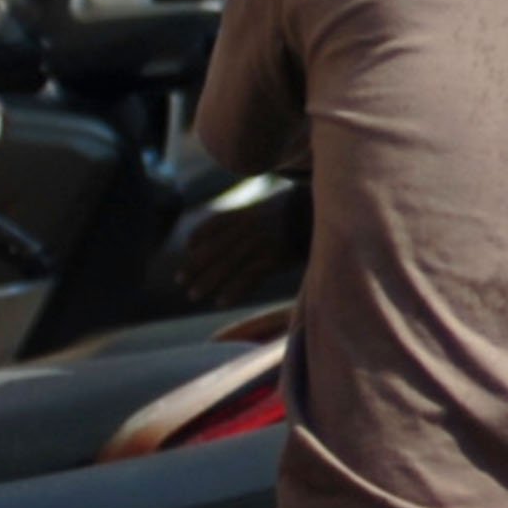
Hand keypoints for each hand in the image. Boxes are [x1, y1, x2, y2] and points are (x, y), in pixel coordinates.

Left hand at [177, 182, 307, 305]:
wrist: (326, 216)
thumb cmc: (303, 213)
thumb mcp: (276, 206)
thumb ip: (257, 216)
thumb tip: (242, 229)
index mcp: (248, 213)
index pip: (214, 224)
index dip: (199, 236)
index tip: (189, 248)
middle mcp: (250, 227)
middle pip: (215, 247)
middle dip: (195, 265)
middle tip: (180, 280)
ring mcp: (261, 242)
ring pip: (227, 264)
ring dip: (208, 281)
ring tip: (193, 294)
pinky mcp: (275, 258)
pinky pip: (249, 277)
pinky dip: (234, 290)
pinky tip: (221, 302)